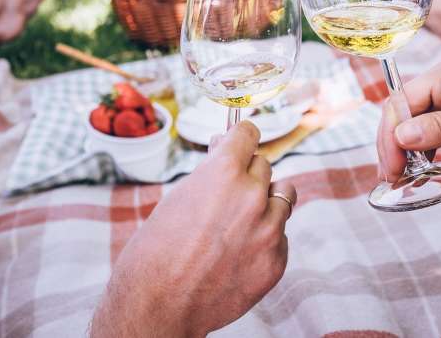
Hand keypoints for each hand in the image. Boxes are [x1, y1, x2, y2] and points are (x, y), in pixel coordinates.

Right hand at [91, 122, 296, 336]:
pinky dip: (266, 238)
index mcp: (224, 173)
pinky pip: (281, 234)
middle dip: (247, 174)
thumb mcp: (179, 197)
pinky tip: (239, 253)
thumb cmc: (157, 251)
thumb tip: (226, 148)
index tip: (242, 140)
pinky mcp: (277, 259)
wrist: (158, 306)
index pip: (248, 134)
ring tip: (239, 222)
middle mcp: (252, 196)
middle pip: (263, 165)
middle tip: (227, 193)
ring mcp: (269, 229)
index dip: (241, 137)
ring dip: (265, 202)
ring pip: (283, 195)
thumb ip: (211, 174)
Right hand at [377, 55, 440, 181]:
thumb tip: (402, 136)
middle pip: (403, 112)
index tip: (392, 168)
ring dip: (405, 148)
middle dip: (393, 144)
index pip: (401, 102)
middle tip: (392, 178)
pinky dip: (423, 148)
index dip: (390, 135)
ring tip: (402, 178)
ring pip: (415, 123)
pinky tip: (422, 166)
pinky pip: (432, 129)